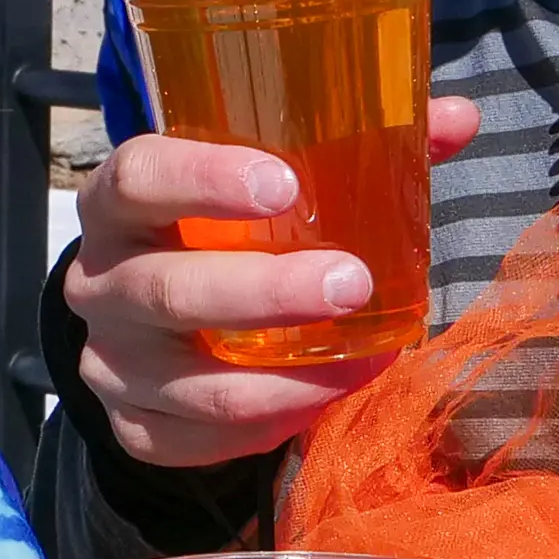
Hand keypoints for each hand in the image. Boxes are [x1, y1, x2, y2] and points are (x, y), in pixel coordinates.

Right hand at [64, 96, 482, 466]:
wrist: (158, 317)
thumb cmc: (227, 230)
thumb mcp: (268, 180)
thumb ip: (359, 145)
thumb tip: (457, 119)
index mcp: (120, 203)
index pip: (138, 177)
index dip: (204, 178)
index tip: (283, 184)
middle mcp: (100, 282)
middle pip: (169, 289)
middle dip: (266, 291)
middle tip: (351, 283)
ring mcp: (112, 363)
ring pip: (192, 383)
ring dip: (286, 378)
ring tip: (365, 358)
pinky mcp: (133, 427)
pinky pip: (197, 440)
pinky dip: (271, 424)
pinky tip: (324, 400)